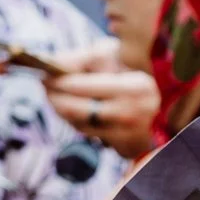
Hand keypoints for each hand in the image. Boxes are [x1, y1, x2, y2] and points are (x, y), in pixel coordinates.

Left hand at [44, 57, 158, 159]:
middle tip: (44, 86)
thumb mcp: (108, 55)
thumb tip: (49, 65)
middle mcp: (134, 112)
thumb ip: (78, 58)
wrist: (155, 97)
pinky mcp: (123, 144)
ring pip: (78, 123)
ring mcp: (129, 131)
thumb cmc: (126, 70)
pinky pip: (87, 133)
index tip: (44, 75)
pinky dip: (75, 120)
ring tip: (58, 95)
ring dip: (62, 109)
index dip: (59, 81)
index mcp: (136, 86)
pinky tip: (75, 108)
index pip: (84, 86)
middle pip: (77, 109)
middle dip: (54, 98)